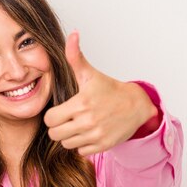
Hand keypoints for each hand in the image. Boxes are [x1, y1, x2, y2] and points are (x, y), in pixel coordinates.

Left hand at [44, 31, 157, 155]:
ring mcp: (96, 135)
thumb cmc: (109, 89)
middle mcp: (88, 121)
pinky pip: (81, 151)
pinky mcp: (103, 145)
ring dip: (69, 136)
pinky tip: (87, 133)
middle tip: (66, 119)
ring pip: (67, 144)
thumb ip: (76, 57)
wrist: (137, 105)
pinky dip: (81, 145)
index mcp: (81, 103)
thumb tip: (72, 35)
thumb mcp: (90, 74)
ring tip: (77, 125)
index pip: (50, 119)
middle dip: (58, 127)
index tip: (59, 111)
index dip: (52, 115)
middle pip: (55, 134)